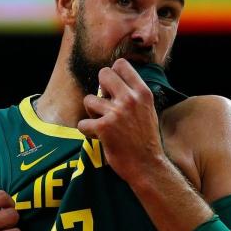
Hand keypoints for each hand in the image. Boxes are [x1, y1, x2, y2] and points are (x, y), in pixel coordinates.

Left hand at [77, 58, 163, 183]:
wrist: (147, 165)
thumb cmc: (146, 140)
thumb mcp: (148, 111)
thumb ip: (134, 95)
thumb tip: (114, 81)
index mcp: (142, 93)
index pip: (121, 65)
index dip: (113, 74)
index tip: (113, 89)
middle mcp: (130, 99)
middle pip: (103, 73)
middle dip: (100, 89)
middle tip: (105, 105)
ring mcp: (116, 113)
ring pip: (89, 100)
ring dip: (92, 113)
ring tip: (103, 124)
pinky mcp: (103, 127)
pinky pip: (82, 123)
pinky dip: (87, 131)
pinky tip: (99, 137)